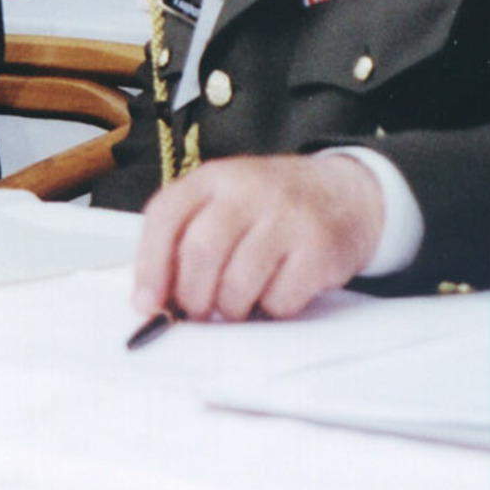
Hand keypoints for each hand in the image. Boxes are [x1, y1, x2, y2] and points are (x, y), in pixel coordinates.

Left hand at [132, 153, 385, 321]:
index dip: (149, 265)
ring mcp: (285, 215)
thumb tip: (151, 299)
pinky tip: (276, 292)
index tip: (146, 304)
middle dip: (192, 297)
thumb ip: (187, 237)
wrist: (343, 193)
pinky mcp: (318, 247)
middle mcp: (248, 189)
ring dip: (231, 309)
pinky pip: (279, 300)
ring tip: (239, 302)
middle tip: (198, 312)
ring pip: (237, 284)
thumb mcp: (225, 202)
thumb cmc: (270, 208)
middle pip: (200, 252)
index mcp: (214, 177)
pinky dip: (271, 310)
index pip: (166, 214)